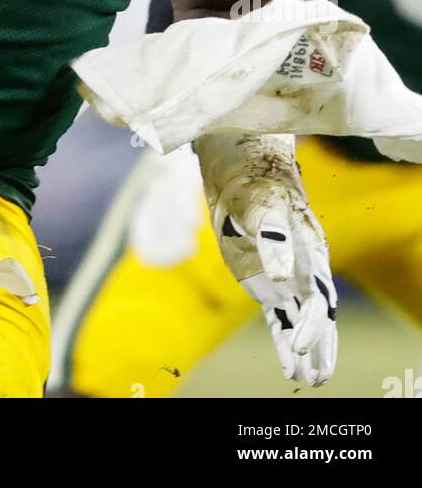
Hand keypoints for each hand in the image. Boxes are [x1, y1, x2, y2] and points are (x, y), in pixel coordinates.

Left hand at [195, 132, 337, 385]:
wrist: (243, 181)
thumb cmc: (258, 188)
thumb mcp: (265, 208)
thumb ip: (274, 239)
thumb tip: (283, 279)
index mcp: (311, 252)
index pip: (319, 295)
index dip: (313, 323)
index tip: (299, 344)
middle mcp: (305, 270)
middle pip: (318, 314)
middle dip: (319, 345)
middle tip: (317, 376)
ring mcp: (287, 280)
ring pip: (302, 321)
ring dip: (309, 351)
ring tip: (312, 380)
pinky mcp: (268, 286)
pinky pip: (280, 319)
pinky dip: (284, 341)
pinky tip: (289, 367)